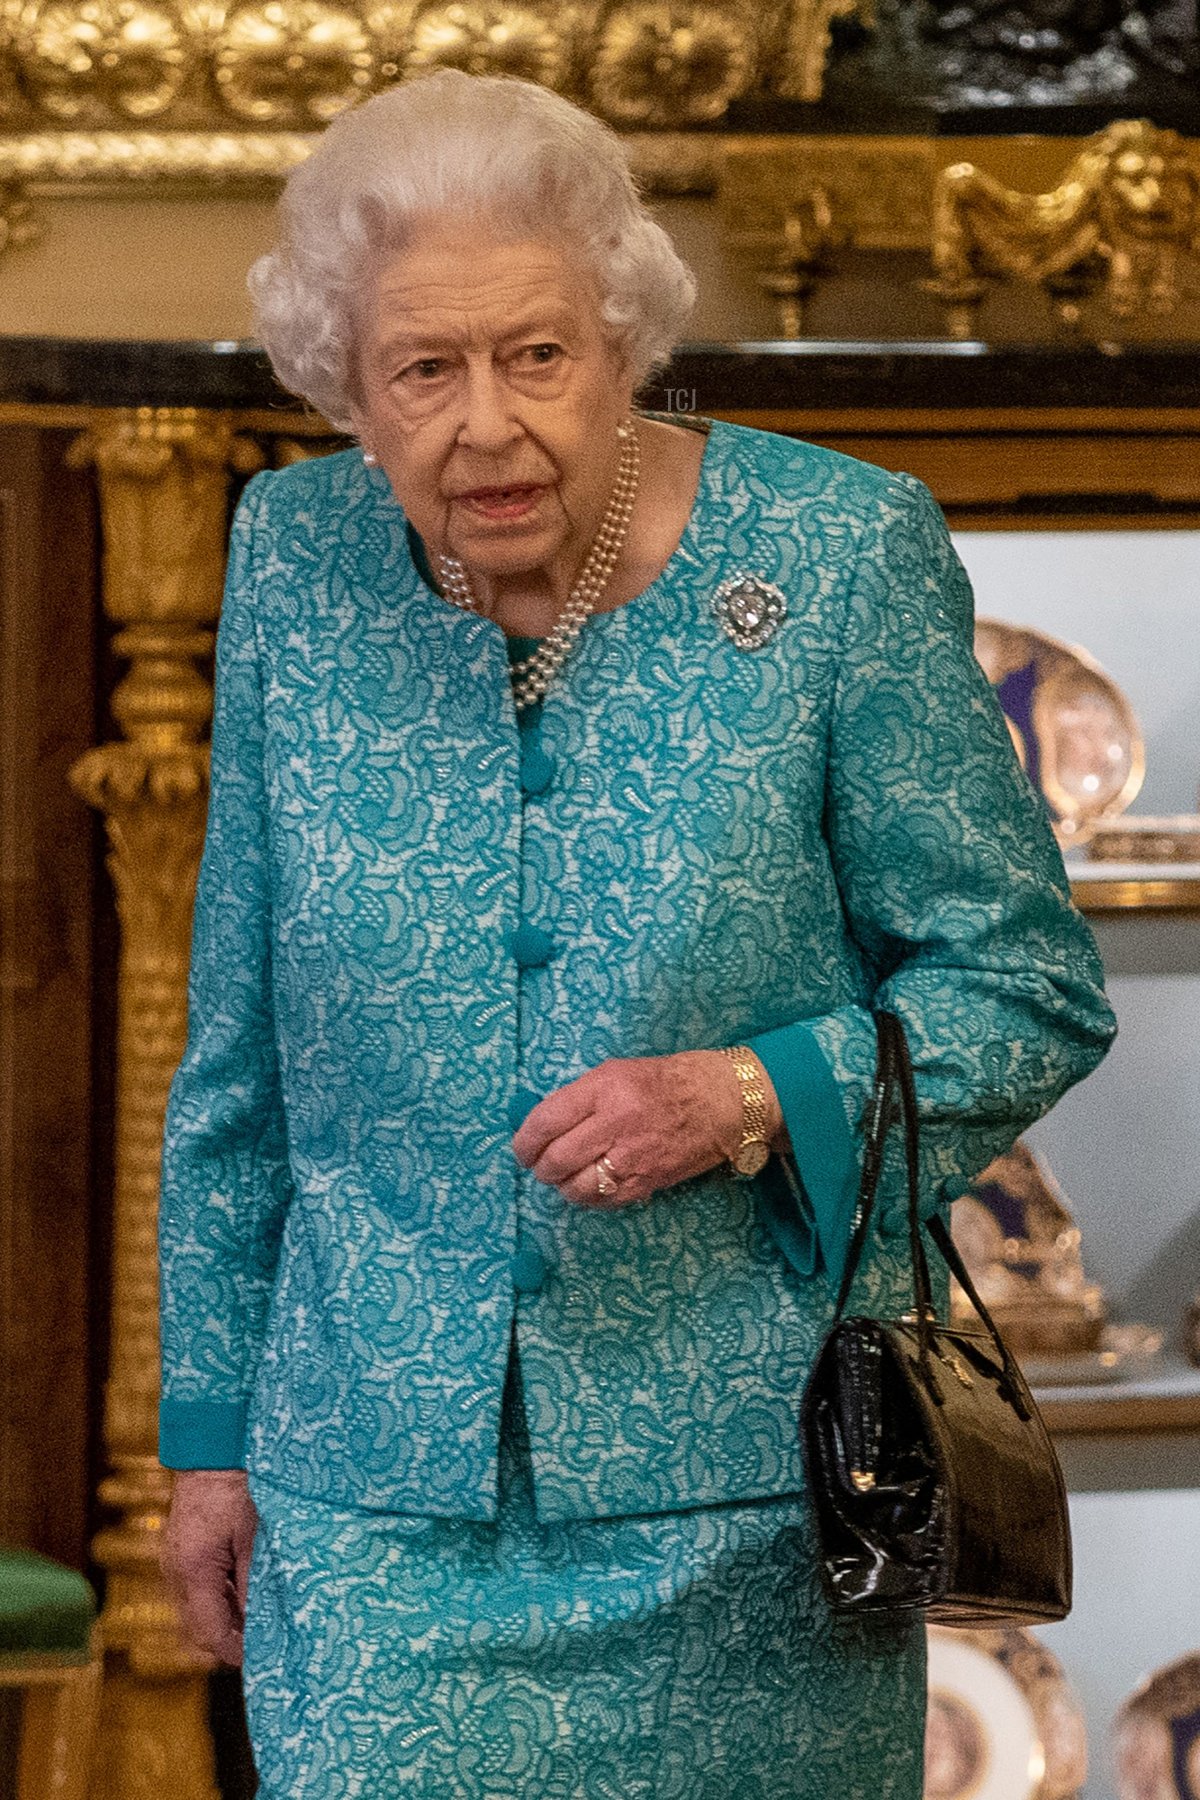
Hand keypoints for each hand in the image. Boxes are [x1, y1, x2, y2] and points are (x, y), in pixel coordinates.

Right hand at [161, 1469, 257, 1666]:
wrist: (212, 1448)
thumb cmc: (238, 1486)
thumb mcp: (255, 1536)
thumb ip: (255, 1582)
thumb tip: (263, 1623)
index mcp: (194, 1571)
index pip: (210, 1633)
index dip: (236, 1651)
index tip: (263, 1658)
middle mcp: (175, 1572)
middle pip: (198, 1628)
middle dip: (230, 1640)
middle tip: (265, 1642)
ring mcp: (174, 1563)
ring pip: (196, 1611)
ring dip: (225, 1620)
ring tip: (261, 1617)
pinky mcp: (180, 1553)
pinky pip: (195, 1591)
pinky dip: (218, 1600)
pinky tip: (246, 1593)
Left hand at [511, 1049, 784, 1208]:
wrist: (723, 1100)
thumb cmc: (667, 1080)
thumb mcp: (617, 1072)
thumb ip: (580, 1097)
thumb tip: (543, 1126)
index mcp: (605, 1087)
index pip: (547, 1120)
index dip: (525, 1141)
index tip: (521, 1148)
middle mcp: (616, 1121)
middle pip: (557, 1159)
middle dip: (540, 1168)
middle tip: (539, 1166)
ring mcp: (633, 1155)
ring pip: (576, 1186)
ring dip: (562, 1186)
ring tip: (565, 1177)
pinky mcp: (649, 1180)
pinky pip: (604, 1200)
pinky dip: (588, 1198)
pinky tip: (590, 1186)